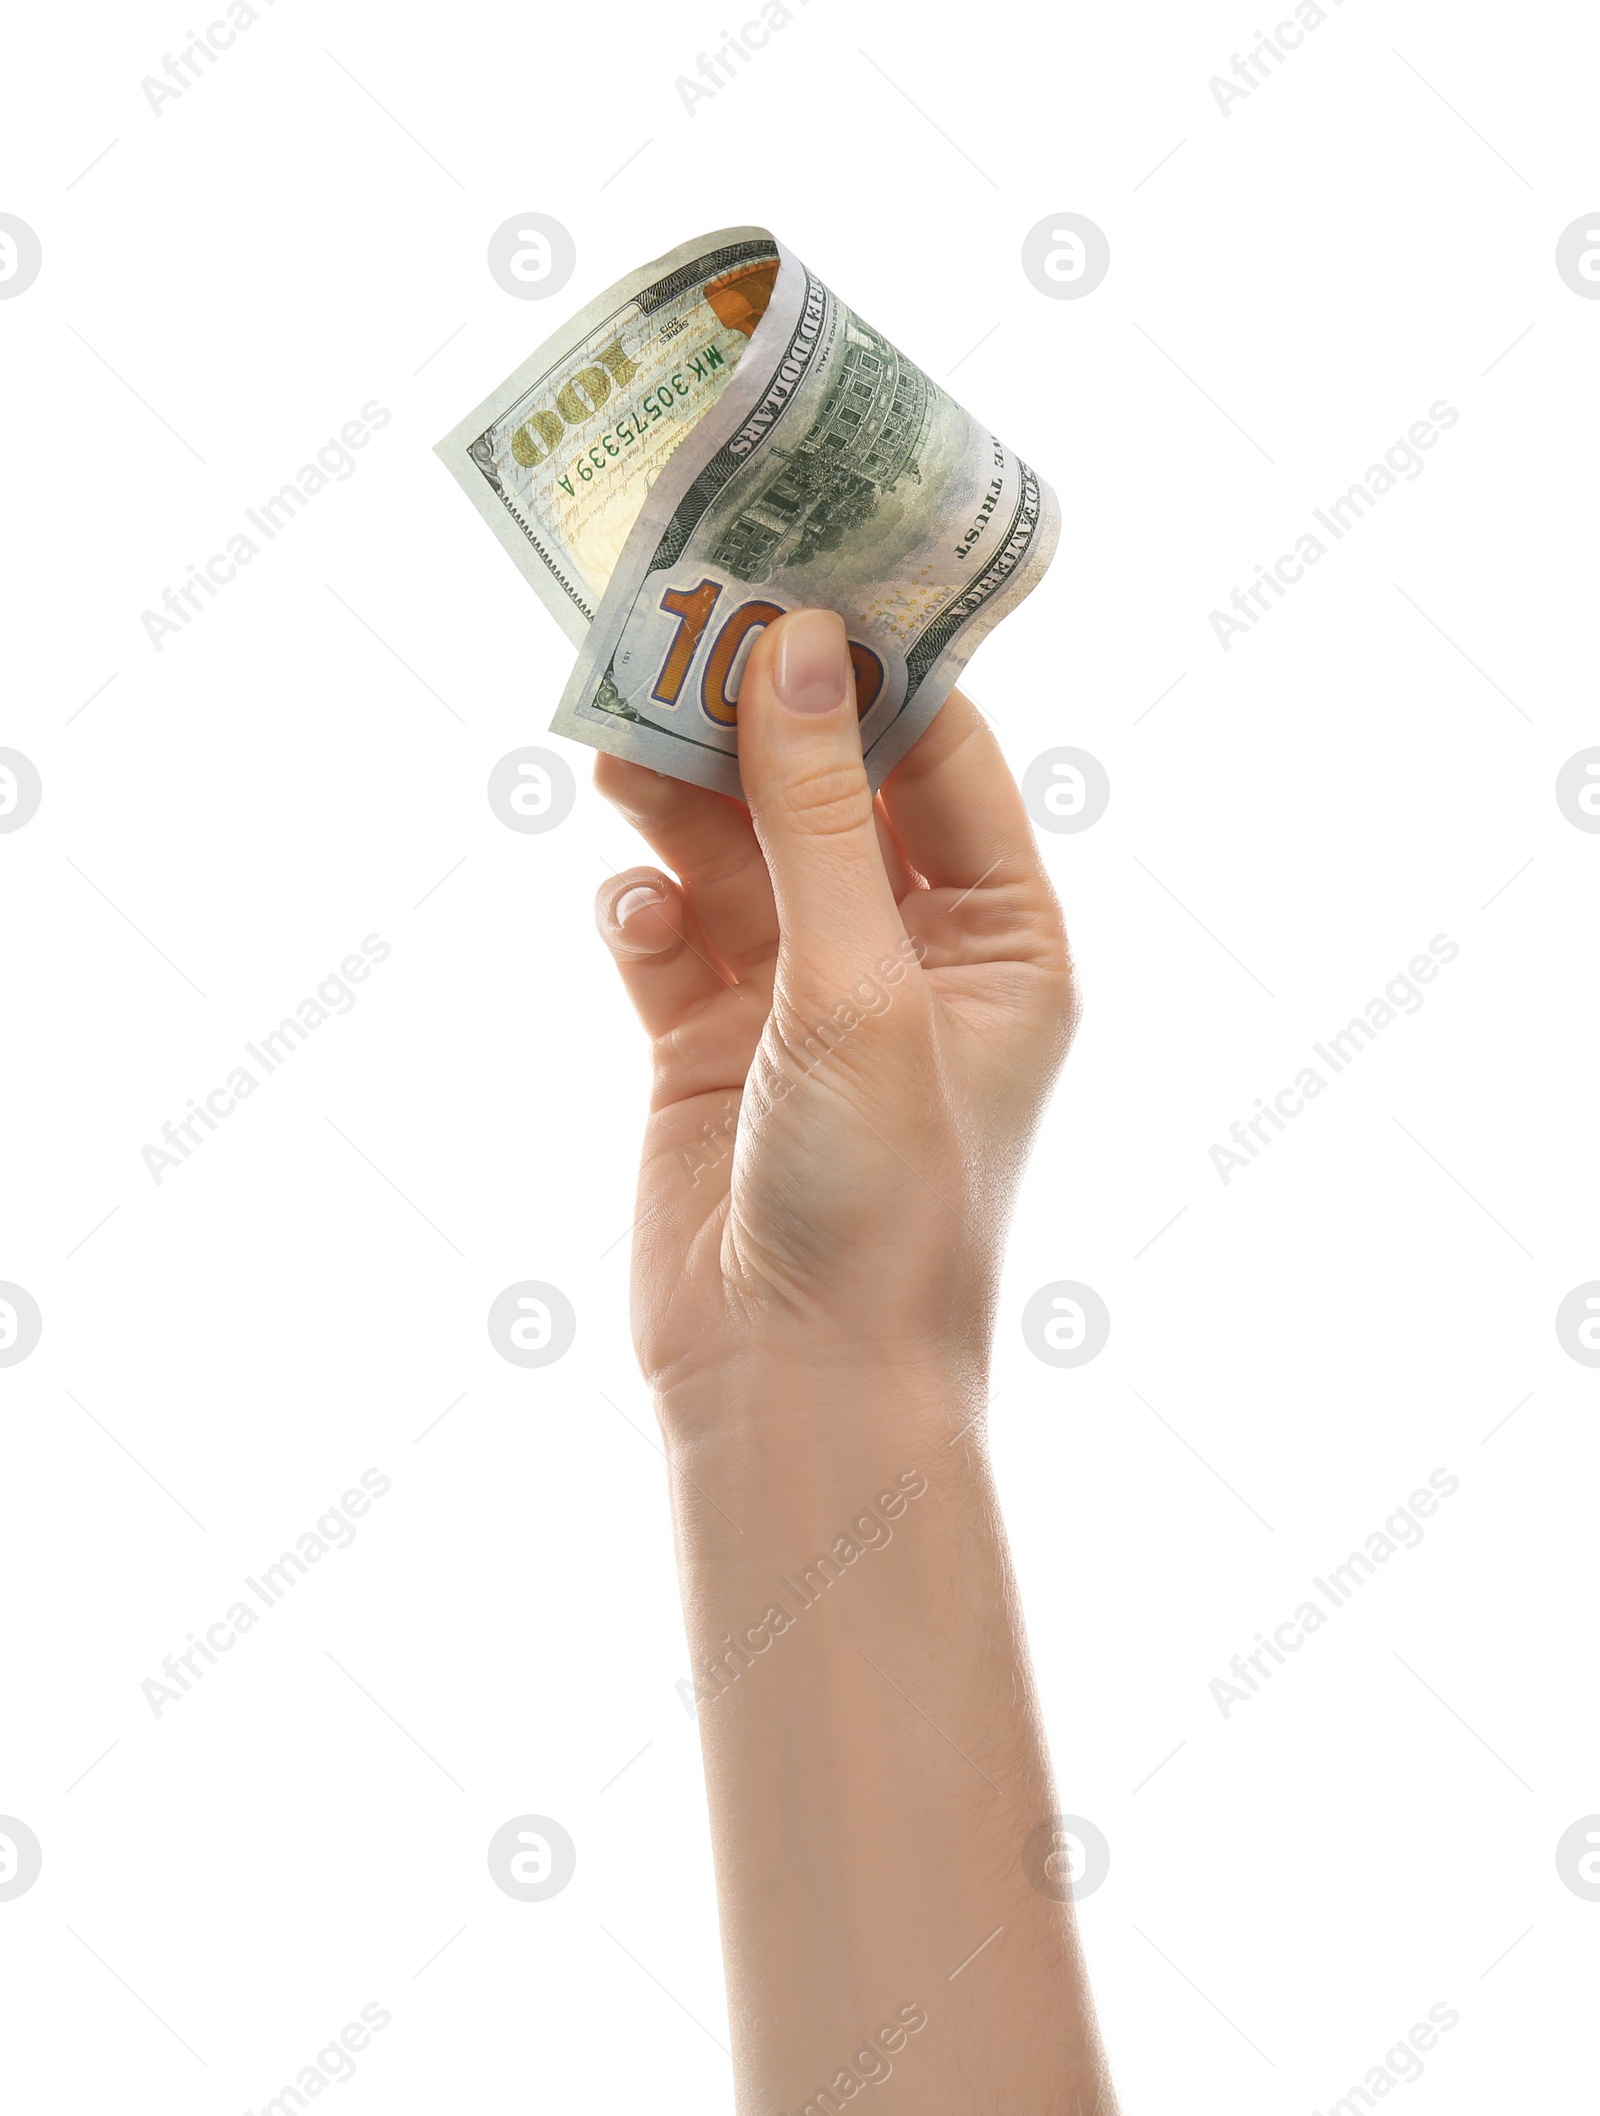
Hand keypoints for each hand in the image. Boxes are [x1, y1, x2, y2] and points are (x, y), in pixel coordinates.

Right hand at [593, 607, 1075, 1430]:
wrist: (795, 1384)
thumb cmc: (882, 1195)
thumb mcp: (862, 985)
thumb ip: (819, 817)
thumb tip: (793, 648)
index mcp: (1002, 938)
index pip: (944, 759)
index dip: (875, 665)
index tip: (798, 567)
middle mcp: (907, 955)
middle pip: (823, 794)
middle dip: (753, 723)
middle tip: (673, 629)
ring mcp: (801, 999)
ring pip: (735, 855)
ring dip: (680, 801)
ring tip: (616, 739)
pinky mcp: (706, 1046)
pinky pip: (670, 937)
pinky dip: (646, 911)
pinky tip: (632, 909)